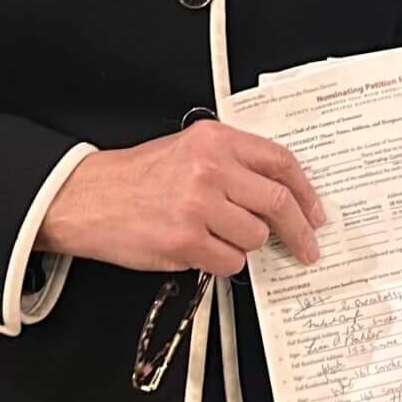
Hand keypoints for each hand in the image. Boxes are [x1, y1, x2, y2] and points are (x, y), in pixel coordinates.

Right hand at [37, 123, 322, 278]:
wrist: (86, 198)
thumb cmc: (135, 177)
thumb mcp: (187, 149)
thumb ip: (232, 162)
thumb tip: (279, 191)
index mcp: (215, 140)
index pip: (280, 161)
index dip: (306, 191)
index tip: (316, 212)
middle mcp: (210, 168)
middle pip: (278, 202)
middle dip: (298, 230)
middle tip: (306, 246)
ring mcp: (198, 205)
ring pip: (254, 237)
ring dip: (245, 245)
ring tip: (218, 237)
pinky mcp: (185, 240)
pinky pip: (229, 261)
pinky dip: (222, 262)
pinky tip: (202, 250)